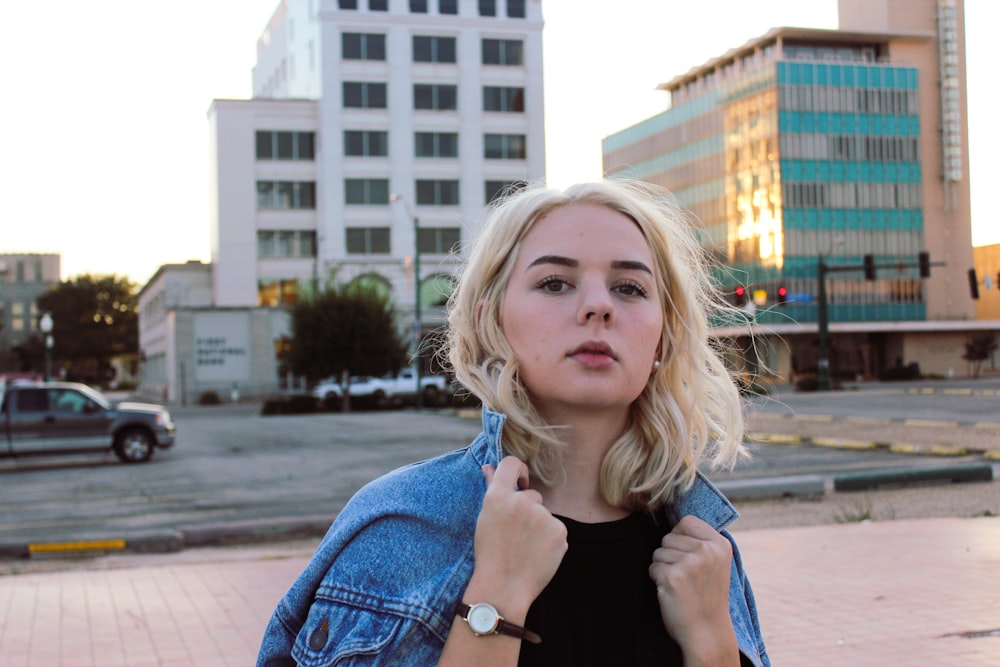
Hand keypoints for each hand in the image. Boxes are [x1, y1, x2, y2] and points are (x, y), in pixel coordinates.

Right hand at [466, 456, 567, 616]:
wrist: (503, 588)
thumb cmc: (490, 553)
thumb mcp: (485, 518)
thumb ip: (492, 488)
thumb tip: (490, 467)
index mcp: (499, 496)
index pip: (512, 464)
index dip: (518, 471)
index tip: (520, 483)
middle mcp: (522, 501)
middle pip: (532, 495)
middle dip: (527, 511)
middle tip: (515, 536)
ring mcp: (543, 516)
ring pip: (544, 515)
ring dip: (539, 527)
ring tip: (525, 549)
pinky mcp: (559, 531)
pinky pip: (556, 530)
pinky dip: (549, 541)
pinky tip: (537, 555)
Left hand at [649, 515, 738, 663]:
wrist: (707, 633)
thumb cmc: (707, 597)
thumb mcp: (716, 564)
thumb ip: (702, 542)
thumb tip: (677, 519)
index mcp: (720, 544)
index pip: (687, 520)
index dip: (679, 535)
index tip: (685, 555)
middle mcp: (707, 551)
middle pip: (669, 536)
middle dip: (669, 555)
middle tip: (685, 577)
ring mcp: (691, 563)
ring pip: (658, 552)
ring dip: (662, 568)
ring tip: (680, 585)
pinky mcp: (674, 576)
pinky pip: (652, 567)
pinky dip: (657, 580)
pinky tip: (672, 592)